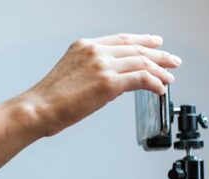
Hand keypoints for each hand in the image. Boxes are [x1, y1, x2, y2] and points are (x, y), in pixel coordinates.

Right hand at [22, 33, 181, 136]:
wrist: (37, 109)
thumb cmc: (48, 100)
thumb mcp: (70, 74)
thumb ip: (91, 71)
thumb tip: (113, 82)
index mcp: (84, 46)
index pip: (122, 39)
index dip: (143, 41)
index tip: (155, 43)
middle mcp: (95, 52)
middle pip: (136, 49)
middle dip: (158, 55)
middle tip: (172, 61)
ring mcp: (103, 66)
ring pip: (143, 63)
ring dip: (160, 71)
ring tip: (169, 78)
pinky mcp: (109, 83)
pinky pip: (142, 79)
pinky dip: (155, 84)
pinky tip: (160, 89)